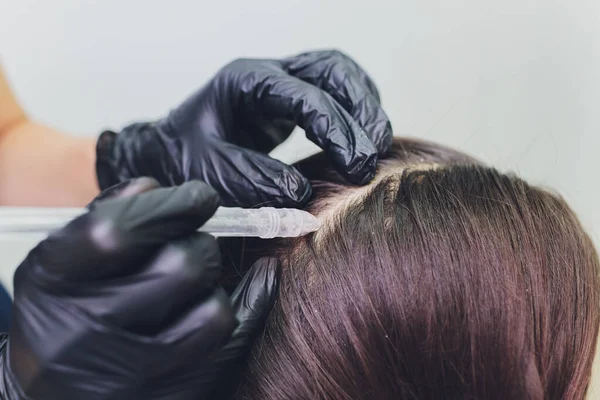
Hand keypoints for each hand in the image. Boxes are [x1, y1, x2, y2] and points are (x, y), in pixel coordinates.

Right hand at [0, 179, 279, 399]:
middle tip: (195, 244)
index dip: (171, 207)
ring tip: (195, 282)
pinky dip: (243, 309)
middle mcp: (85, 331)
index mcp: (54, 280)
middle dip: (200, 245)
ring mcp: (127, 373)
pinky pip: (229, 345)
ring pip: (214, 311)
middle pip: (180, 268)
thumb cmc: (66, 306)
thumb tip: (158, 188)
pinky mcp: (166, 395)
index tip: (200, 198)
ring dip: (214, 284)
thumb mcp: (66, 255)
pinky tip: (237, 293)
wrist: (52, 387)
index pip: (119, 232)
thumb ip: (109, 215)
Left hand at [96, 50, 392, 207]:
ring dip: (365, 105)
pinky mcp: (292, 100)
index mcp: (246, 82)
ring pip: (338, 74)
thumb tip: (301, 192)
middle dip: (360, 110)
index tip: (356, 165)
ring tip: (381, 144)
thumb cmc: (184, 157)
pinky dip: (357, 108)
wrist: (170, 148)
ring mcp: (283, 82)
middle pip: (331, 70)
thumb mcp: (208, 172)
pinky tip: (365, 135)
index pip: (304, 94)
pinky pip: (334, 91)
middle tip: (374, 155)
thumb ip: (251, 180)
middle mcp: (269, 73)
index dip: (336, 128)